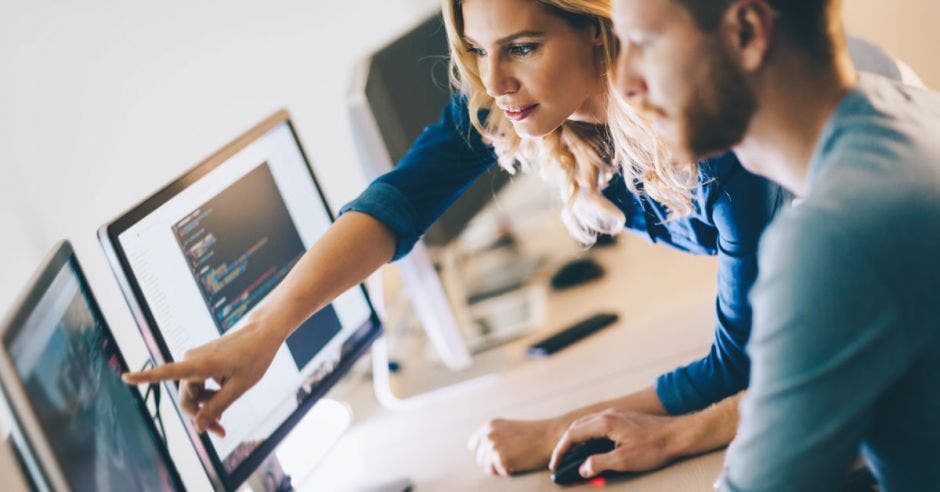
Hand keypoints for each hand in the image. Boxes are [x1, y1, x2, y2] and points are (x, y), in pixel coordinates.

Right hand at [122, 321, 280, 437]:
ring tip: (224, 420)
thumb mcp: (240, 387)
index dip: (145, 376)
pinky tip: (224, 398)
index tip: (125, 376)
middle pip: (186, 397)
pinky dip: (209, 394)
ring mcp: (196, 359)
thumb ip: (217, 407)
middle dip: (200, 416)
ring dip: (206, 407)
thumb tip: (197, 428)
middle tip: (221, 432)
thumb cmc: (254, 358)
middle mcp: (192, 360)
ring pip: (193, 392)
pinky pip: (199, 383)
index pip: (167, 372)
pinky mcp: (201, 360)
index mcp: (201, 364)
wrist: (262, 332)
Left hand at [467, 417, 564, 475]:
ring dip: (499, 468)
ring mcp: (494, 447)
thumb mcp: (508, 428)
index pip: (474, 444)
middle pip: (480, 458)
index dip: (482, 452)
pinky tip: (517, 464)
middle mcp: (488, 435)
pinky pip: (498, 473)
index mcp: (489, 426)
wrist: (549, 436)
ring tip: (513, 462)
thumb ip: (494, 436)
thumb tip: (479, 451)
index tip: (491, 456)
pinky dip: (507, 472)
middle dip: (492, 462)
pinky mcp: (501, 459)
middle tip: (509, 459)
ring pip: (487, 468)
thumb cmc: (532, 434)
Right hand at [549, 409, 682, 478]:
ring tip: (573, 457)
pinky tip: (592, 448)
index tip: (556, 465)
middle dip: (566, 445)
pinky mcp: (623, 419)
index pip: (573, 435)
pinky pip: (597, 426)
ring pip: (587, 425)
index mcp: (604, 423)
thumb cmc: (654, 447)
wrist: (678, 435)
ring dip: (577, 440)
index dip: (561, 451)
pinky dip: (588, 437)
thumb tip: (583, 469)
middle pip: (577, 428)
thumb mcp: (624, 460)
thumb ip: (600, 463)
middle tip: (560, 462)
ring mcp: (615, 415)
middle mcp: (607, 415)